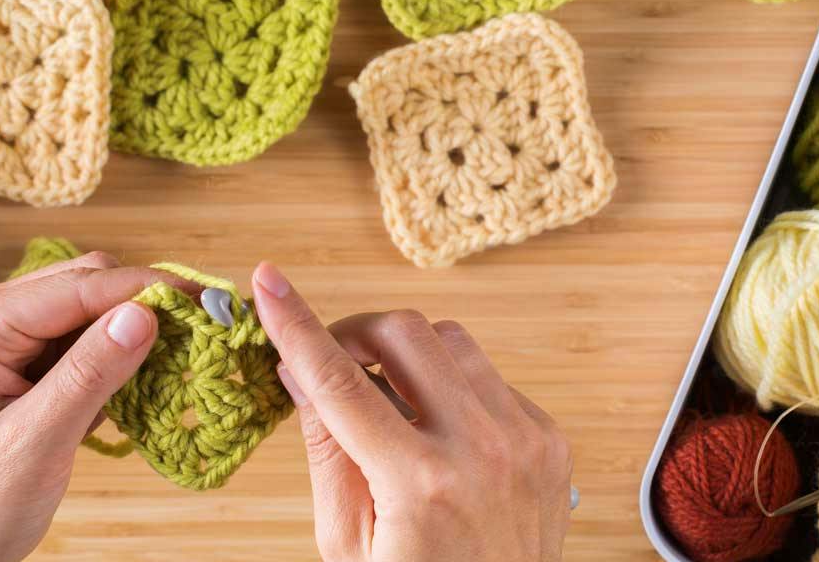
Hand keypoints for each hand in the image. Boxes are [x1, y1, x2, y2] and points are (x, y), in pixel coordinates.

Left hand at [0, 250, 177, 561]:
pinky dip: (126, 348)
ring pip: (98, 301)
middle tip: (206, 331)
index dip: (150, 289)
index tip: (211, 304)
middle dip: (149, 302)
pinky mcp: (34, 354)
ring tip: (182, 356)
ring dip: (141, 325)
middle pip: (92, 281)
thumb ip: (88, 375)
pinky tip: (146, 376)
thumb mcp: (37, 442)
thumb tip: (146, 314)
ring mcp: (13, 333)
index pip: (80, 287)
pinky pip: (93, 331)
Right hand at [251, 263, 572, 561]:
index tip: (268, 281)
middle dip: (357, 332)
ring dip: (408, 356)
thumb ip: (326, 447)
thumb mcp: (348, 539)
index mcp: (420, 483)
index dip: (296, 324)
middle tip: (333, 358)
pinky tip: (437, 431)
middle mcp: (482, 449)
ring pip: (452, 342)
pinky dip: (453, 389)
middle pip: (405, 333)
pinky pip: (490, 378)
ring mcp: (525, 439)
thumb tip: (297, 368)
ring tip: (387, 399)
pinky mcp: (550, 437)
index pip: (340, 381)